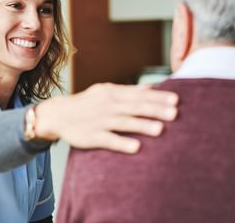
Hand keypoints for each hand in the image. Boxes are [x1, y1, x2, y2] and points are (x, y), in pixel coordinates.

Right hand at [35, 83, 177, 153]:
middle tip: (175, 113)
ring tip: (160, 129)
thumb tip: (152, 87)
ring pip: (123, 122)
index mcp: (111, 92)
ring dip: (141, 125)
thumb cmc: (87, 103)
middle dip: (155, 109)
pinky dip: (122, 143)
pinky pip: (108, 139)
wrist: (58, 114)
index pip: (138, 94)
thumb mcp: (105, 91)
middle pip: (134, 107)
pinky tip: (136, 147)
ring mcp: (99, 121)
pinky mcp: (91, 136)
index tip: (176, 100)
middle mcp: (107, 105)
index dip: (157, 97)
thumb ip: (129, 90)